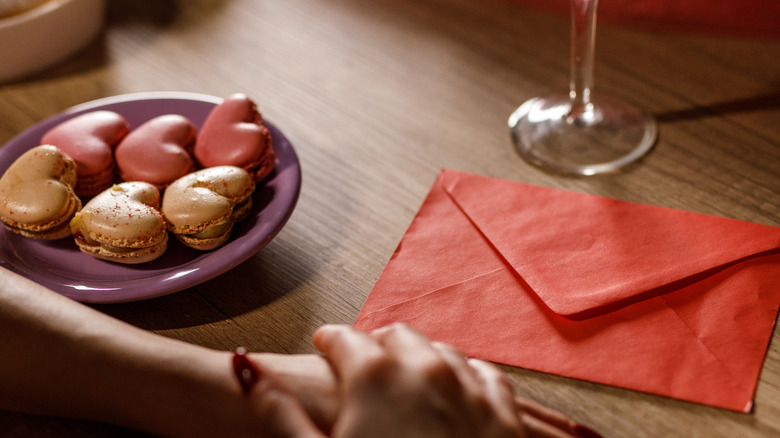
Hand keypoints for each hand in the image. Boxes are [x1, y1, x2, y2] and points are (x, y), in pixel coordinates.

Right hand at [246, 324, 597, 437]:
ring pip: (441, 350)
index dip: (328, 340)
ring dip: (419, 357)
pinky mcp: (507, 415)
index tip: (323, 343)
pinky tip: (454, 389)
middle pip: (396, 335)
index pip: (344, 337)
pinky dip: (465, 374)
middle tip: (361, 362)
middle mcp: (427, 369)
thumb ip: (279, 413)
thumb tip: (245, 369)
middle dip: (374, 344)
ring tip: (403, 376)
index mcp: (376, 375)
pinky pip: (485, 374)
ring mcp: (472, 388)